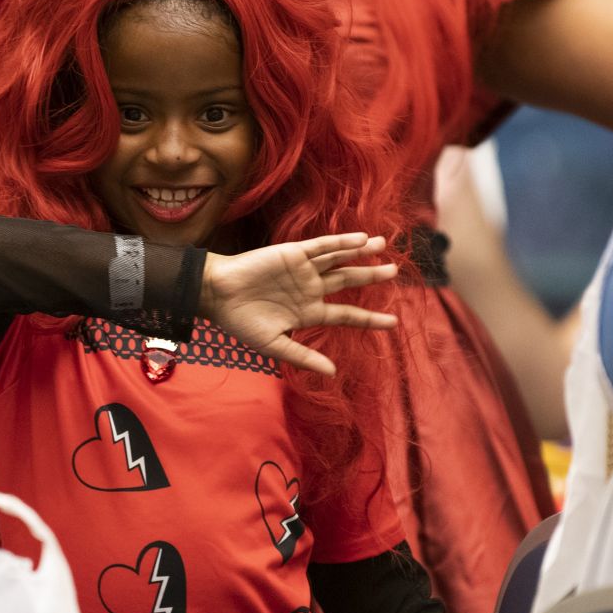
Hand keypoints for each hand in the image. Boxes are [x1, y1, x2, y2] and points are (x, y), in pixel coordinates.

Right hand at [199, 233, 398, 376]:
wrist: (217, 295)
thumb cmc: (242, 322)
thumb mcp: (274, 345)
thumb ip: (304, 357)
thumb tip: (333, 373)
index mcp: (309, 312)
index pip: (347, 315)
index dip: (370, 319)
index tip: (394, 323)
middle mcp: (311, 289)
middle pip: (349, 281)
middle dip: (372, 276)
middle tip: (395, 271)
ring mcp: (303, 270)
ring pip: (339, 259)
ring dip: (361, 254)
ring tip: (384, 247)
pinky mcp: (293, 253)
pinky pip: (322, 247)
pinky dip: (341, 243)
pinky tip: (361, 240)